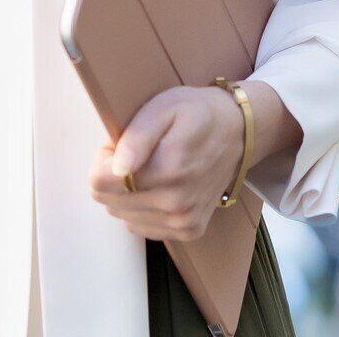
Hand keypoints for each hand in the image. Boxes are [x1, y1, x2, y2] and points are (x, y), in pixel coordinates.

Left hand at [86, 84, 247, 242]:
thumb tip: (116, 169)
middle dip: (115, 176)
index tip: (121, 145)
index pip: (99, 183)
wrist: (239, 132)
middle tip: (140, 154)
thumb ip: (136, 137)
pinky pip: (142, 226)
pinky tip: (161, 186)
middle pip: (108, 202)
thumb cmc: (197, 114)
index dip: (103, 160)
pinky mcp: (189, 230)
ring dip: (129, 193)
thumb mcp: (163, 108)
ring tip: (153, 167)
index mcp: (167, 170)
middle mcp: (176, 203)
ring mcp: (184, 221)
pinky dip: (143, 207)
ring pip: (123, 216)